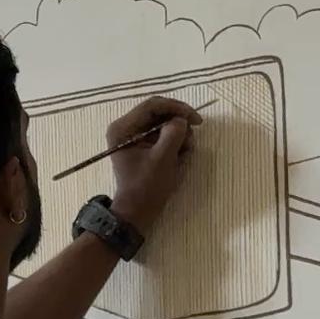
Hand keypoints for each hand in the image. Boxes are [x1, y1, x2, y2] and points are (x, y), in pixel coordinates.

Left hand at [107, 96, 201, 238]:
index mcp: (123, 128)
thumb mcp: (163, 159)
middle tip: (191, 140)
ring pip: (163, 125)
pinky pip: (163, 137)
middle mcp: (125, 127)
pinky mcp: (142, 146)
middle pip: (159, 113)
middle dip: (179, 125)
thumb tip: (181, 120)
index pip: (153, 105)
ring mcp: (133, 137)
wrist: (136, 213)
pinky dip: (174, 145)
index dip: (178, 108)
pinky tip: (178, 159)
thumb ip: (173, 134)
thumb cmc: (146, 188)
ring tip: (183, 155)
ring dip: (178, 137)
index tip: (196, 120)